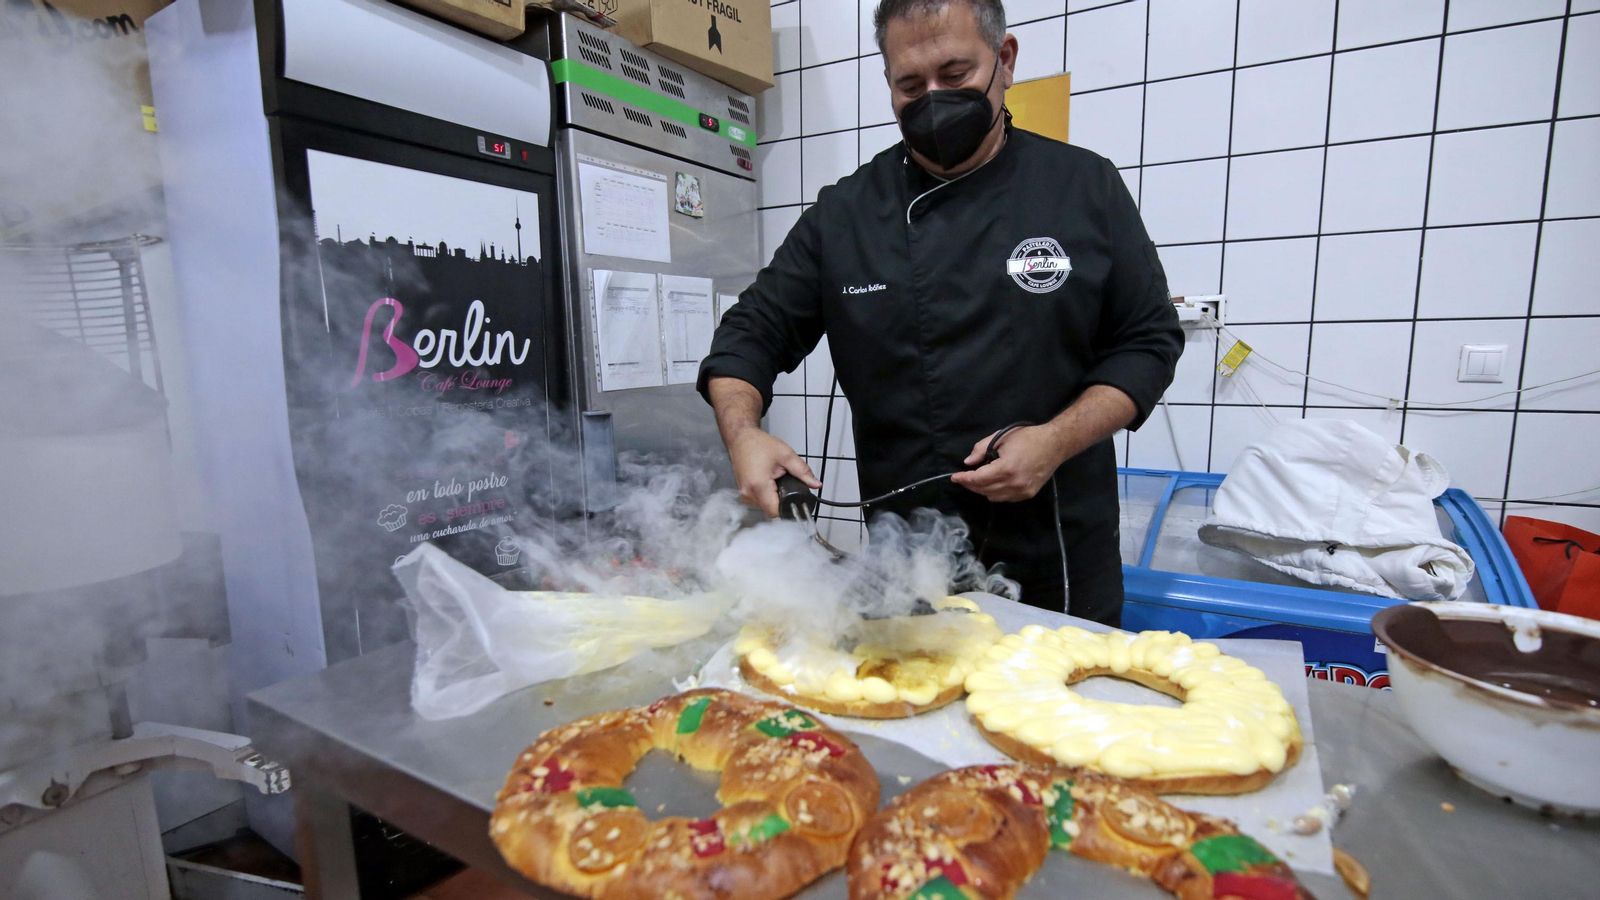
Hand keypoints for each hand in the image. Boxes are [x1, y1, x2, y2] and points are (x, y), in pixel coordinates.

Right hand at [727, 428, 819, 517]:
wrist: (741, 438)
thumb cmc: (758, 444)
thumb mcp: (786, 455)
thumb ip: (803, 471)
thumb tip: (815, 484)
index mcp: (758, 486)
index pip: (776, 512)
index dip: (789, 507)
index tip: (796, 500)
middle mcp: (748, 493)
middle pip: (771, 510)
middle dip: (783, 500)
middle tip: (786, 484)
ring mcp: (744, 494)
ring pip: (765, 507)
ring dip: (774, 498)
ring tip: (776, 480)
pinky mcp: (744, 493)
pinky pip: (759, 501)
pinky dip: (767, 495)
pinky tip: (769, 482)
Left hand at [949, 425, 1063, 502]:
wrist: (1054, 444)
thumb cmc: (1028, 438)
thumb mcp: (1001, 437)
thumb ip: (981, 450)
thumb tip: (967, 462)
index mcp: (1006, 468)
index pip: (978, 479)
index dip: (964, 479)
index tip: (954, 477)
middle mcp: (1014, 483)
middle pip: (984, 490)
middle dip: (971, 484)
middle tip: (963, 478)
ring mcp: (1022, 491)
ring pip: (993, 497)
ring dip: (982, 490)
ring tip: (978, 480)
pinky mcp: (1028, 494)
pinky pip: (1005, 498)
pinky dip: (995, 493)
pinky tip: (993, 483)